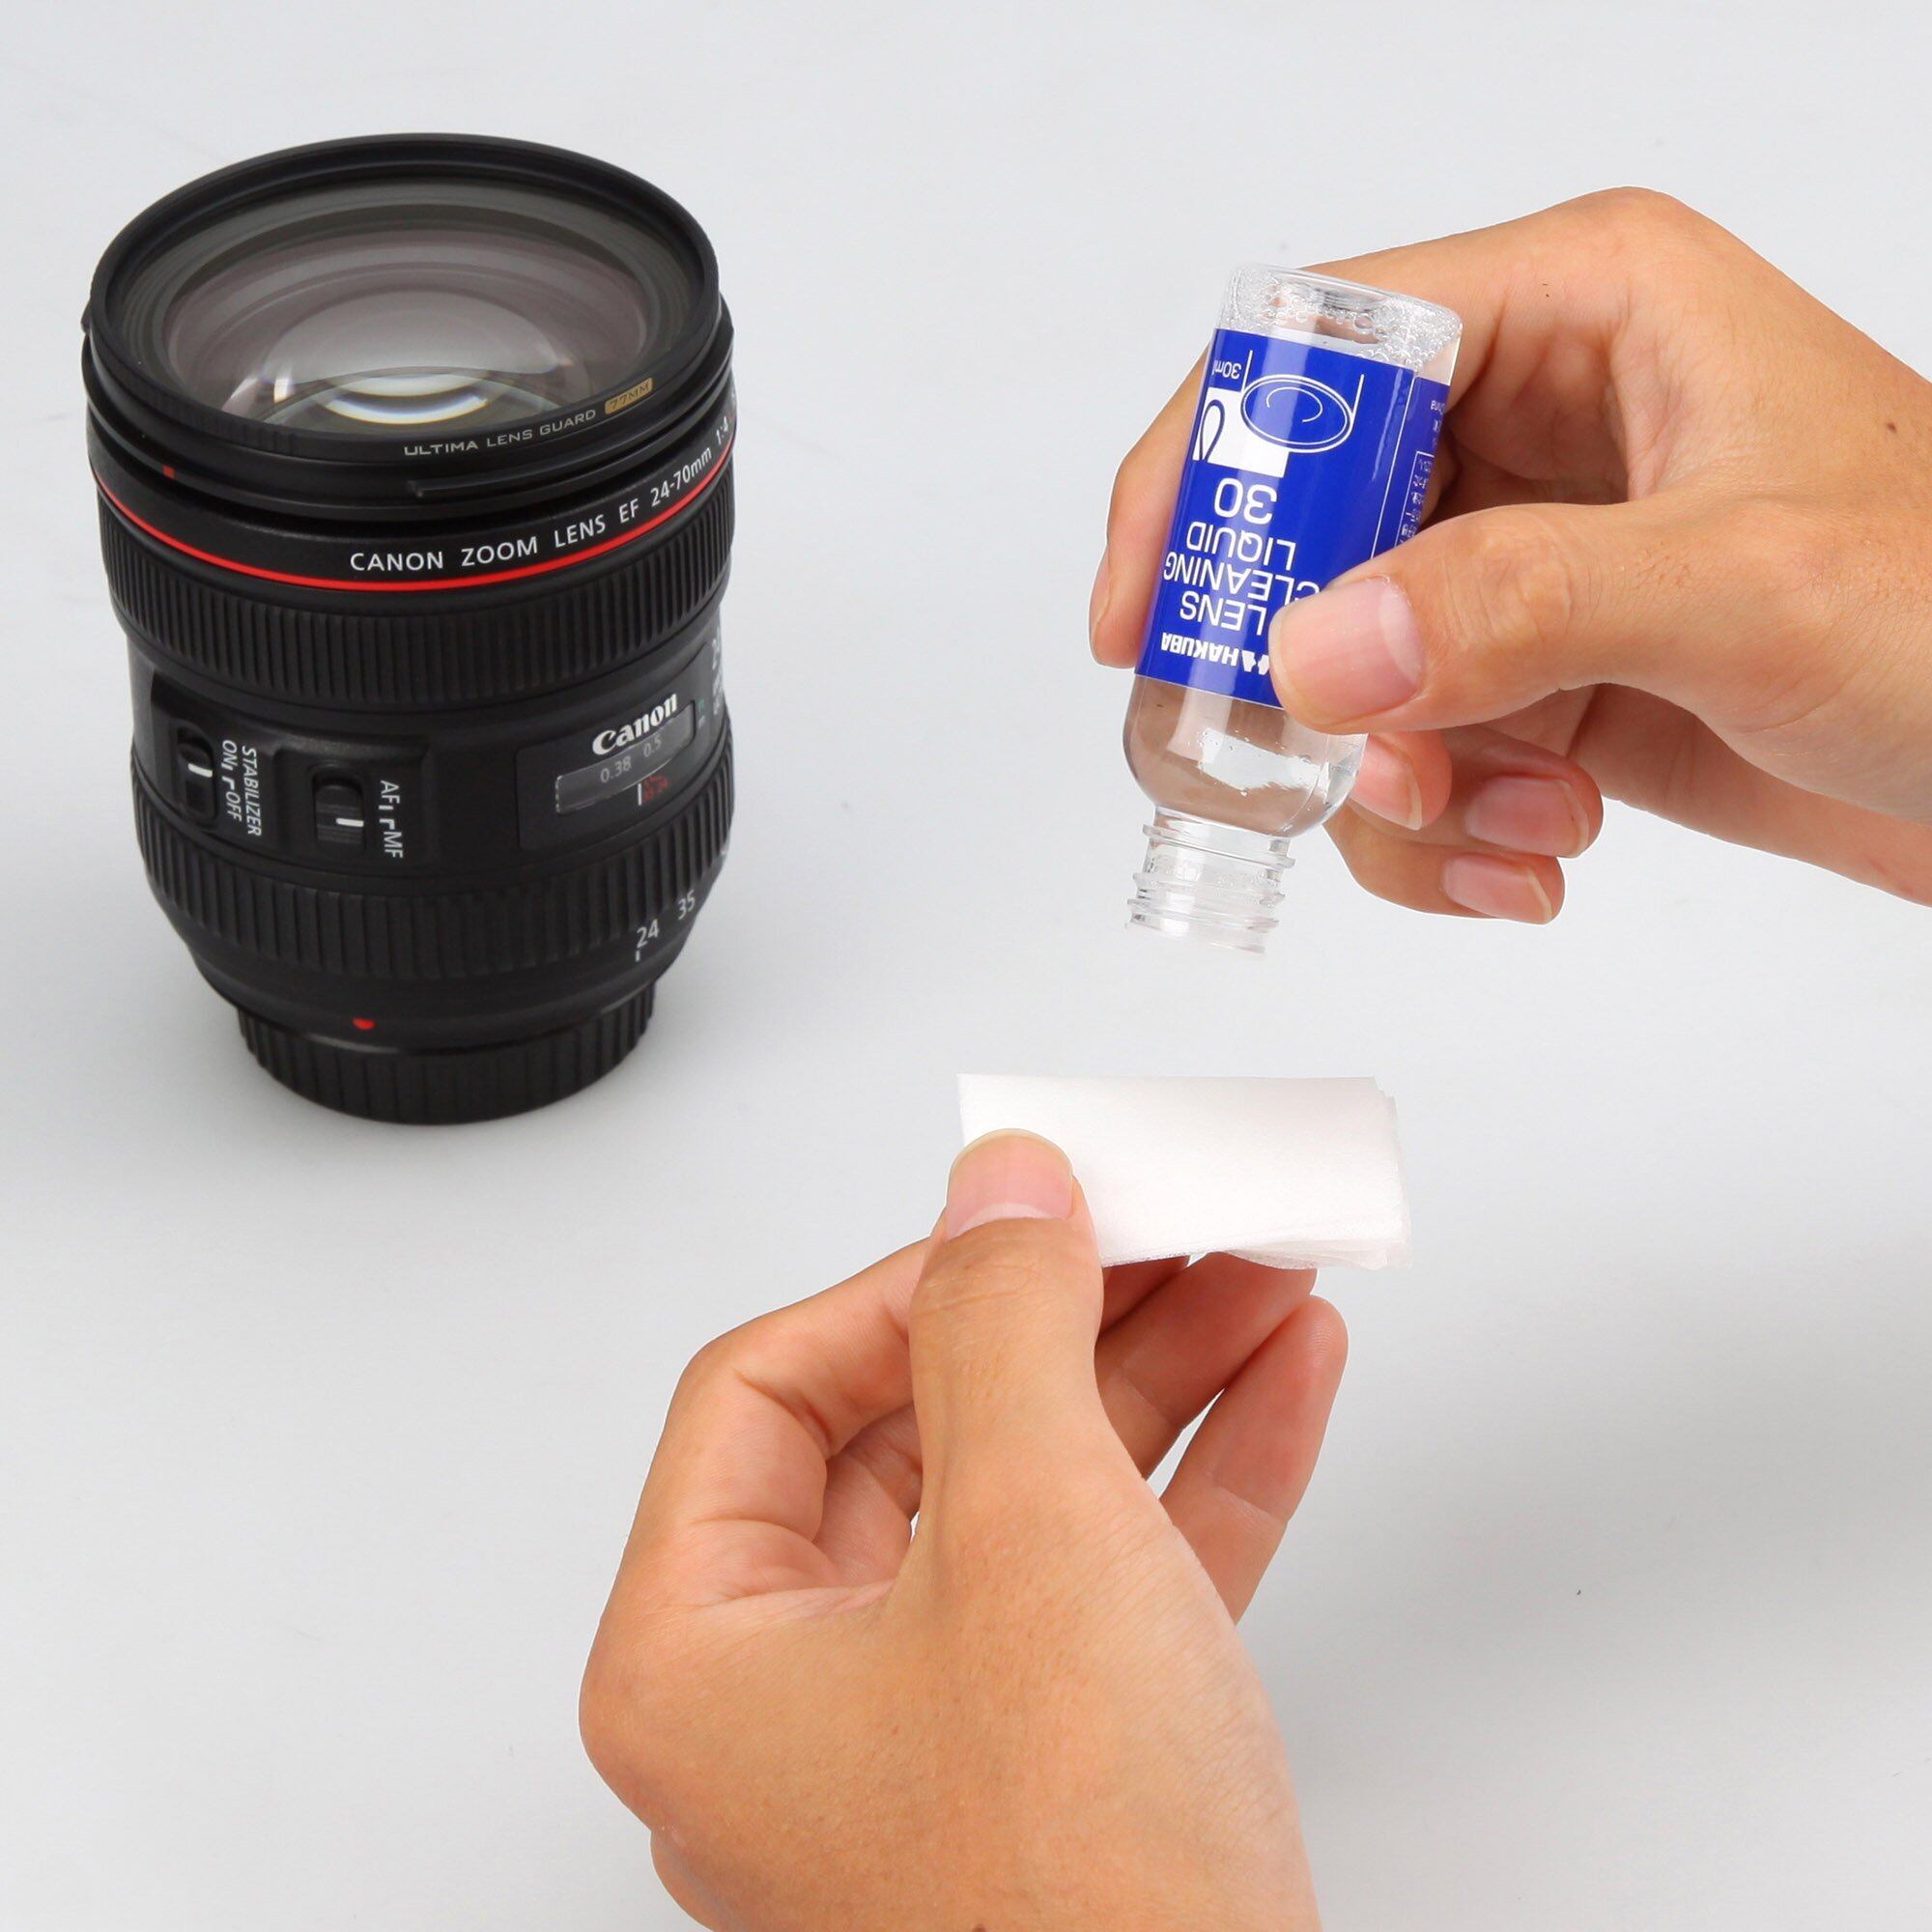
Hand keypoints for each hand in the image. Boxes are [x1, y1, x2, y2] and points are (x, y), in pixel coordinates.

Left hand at [581, 1131, 1345, 1929]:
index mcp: (703, 1659)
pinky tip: (1278, 1381)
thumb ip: (1003, 1327)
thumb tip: (998, 1189)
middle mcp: (797, 1705)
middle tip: (1160, 1225)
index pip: (773, 1391)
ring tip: (1256, 1277)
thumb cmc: (1083, 1905)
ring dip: (1154, 1377)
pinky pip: (1113, 1578)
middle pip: (921, 1432)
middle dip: (1065, 1317)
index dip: (907, 1282)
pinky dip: (1195, 1475)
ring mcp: (934, 1741)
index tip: (1026, 1220)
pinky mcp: (1060, 1768)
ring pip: (1033, 1497)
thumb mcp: (1032, 1538)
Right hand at [1092, 189, 1931, 919]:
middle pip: (1305, 529)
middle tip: (1310, 766)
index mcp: (1582, 311)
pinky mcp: (1540, 676)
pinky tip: (1537, 855)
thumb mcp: (1753, 587)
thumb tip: (1314, 649)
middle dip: (1299, 674)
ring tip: (1518, 824)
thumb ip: (1524, 601)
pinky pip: (1408, 752)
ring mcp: (1531, 563)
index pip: (1319, 349)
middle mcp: (1538, 428)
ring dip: (1392, 779)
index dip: (1212, 468)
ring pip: (1343, 667)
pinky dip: (1440, 829)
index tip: (1153, 614)